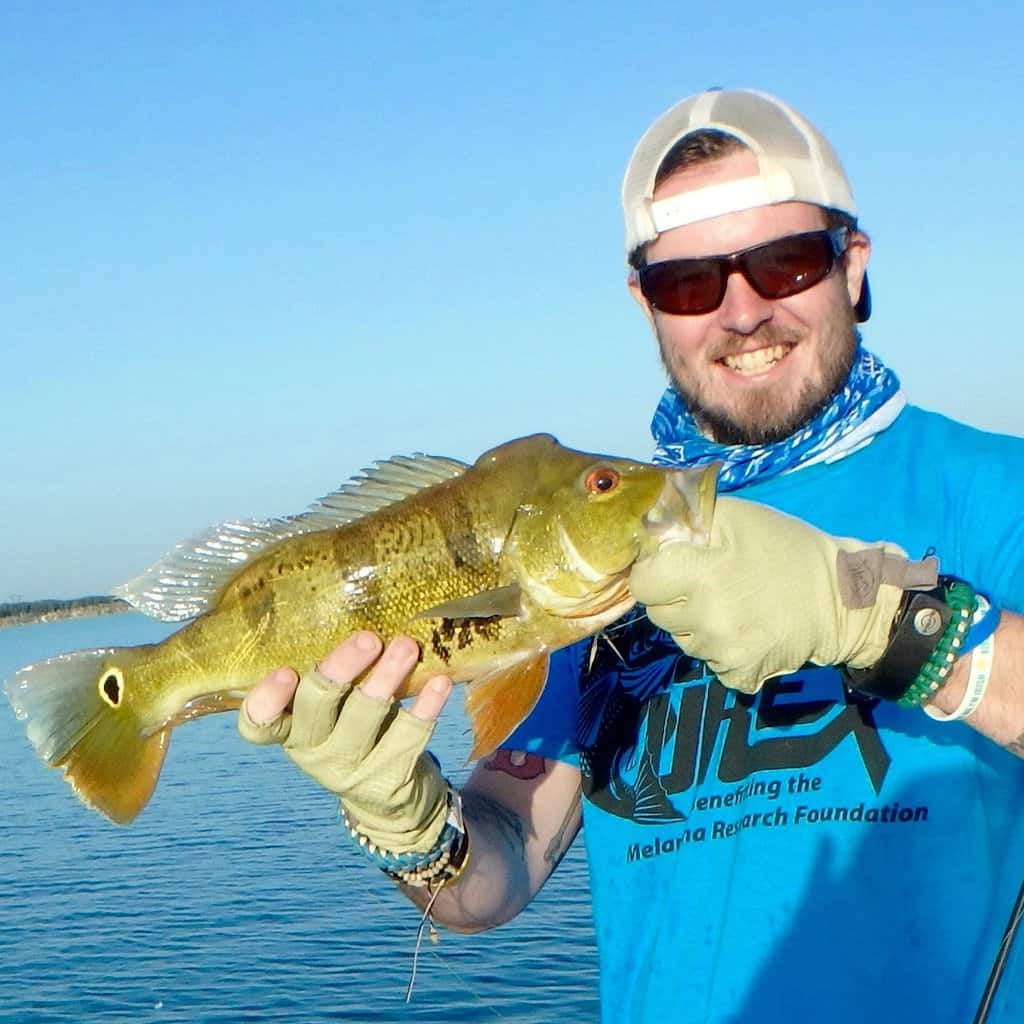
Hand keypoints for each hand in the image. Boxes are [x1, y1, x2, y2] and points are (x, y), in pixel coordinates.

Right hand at [239, 632, 454, 853]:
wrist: (386, 797)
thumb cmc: (351, 730)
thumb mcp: (329, 710)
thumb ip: (329, 676)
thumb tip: (354, 606)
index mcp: (289, 728)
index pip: (258, 723)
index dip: (266, 699)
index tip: (284, 671)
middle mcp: (311, 750)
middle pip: (317, 706)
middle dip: (341, 668)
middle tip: (368, 638)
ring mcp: (349, 768)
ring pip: (366, 717)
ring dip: (387, 677)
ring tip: (407, 645)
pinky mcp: (388, 778)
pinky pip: (408, 735)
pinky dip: (425, 706)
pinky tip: (440, 681)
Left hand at [629, 497, 925, 692]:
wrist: (844, 598)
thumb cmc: (787, 549)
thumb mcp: (738, 517)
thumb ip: (686, 519)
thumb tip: (646, 527)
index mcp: (700, 574)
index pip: (643, 584)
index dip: (655, 573)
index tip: (674, 569)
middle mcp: (706, 618)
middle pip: (659, 614)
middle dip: (676, 599)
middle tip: (710, 584)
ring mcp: (723, 651)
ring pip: (683, 640)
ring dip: (698, 625)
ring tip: (734, 605)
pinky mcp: (740, 675)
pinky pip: (710, 664)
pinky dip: (723, 651)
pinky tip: (747, 631)